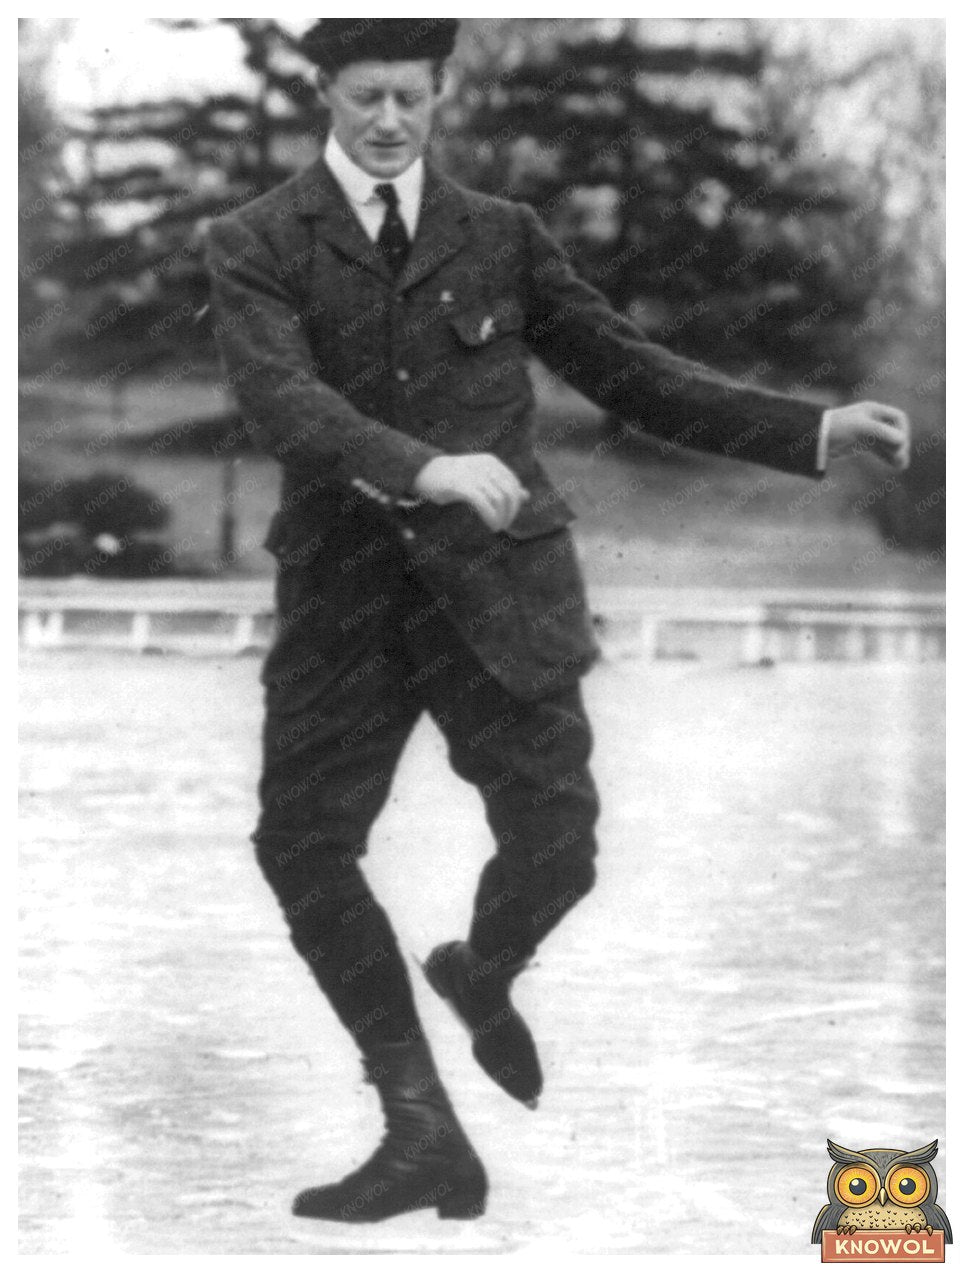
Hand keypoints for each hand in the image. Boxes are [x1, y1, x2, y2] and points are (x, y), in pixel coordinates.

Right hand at [411, 454, 528, 531]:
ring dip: (501, 517)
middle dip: (510, 512)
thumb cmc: (454, 477)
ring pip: (499, 500)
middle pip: (509, 493)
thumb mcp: (482, 477)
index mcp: (491, 463)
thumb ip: (503, 485)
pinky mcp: (462, 486)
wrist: (425, 471)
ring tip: (496, 527)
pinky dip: (491, 517)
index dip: (515, 504)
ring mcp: (474, 475)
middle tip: (503, 525)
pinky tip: (491, 525)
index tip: (508, 517)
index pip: (513, 484)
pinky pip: (484, 504)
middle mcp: (485, 466)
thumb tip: (526, 495)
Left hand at [824, 401, 910, 470]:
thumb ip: (882, 432)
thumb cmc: (838, 428)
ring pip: (888, 442)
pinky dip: (888, 457)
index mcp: (874, 410)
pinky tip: (895, 465)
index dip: (903, 430)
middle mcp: (873, 419)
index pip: (898, 418)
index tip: (900, 444)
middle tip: (901, 459)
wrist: (816, 438)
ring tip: (902, 466)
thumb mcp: (861, 427)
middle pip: (895, 431)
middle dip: (900, 445)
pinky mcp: (862, 443)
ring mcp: (868, 432)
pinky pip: (880, 449)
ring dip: (896, 453)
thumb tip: (902, 441)